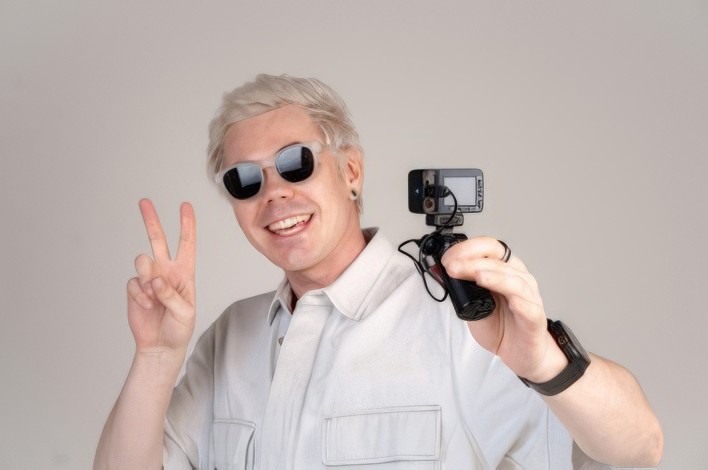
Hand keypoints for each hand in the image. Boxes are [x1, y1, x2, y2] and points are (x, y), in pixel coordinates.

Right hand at [126, 199, 196, 354]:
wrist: (160, 346)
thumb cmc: (180, 328)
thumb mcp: (185, 312)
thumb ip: (171, 295)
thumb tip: (156, 280)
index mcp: (184, 273)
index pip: (187, 244)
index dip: (186, 225)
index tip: (185, 206)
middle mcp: (166, 271)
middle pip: (158, 240)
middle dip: (151, 220)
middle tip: (144, 202)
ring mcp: (149, 279)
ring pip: (143, 262)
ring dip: (147, 276)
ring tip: (154, 294)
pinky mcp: (135, 289)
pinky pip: (134, 283)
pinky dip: (139, 295)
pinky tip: (147, 306)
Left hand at [441, 237, 566, 381]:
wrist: (519, 353)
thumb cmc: (500, 327)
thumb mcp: (473, 305)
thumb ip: (463, 290)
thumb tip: (444, 273)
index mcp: (503, 270)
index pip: (489, 248)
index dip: (467, 249)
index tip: (448, 258)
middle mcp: (518, 278)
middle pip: (498, 260)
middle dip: (471, 262)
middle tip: (452, 267)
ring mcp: (529, 296)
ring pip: (513, 279)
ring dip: (493, 275)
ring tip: (477, 276)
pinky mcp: (534, 317)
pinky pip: (527, 304)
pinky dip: (517, 298)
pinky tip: (508, 298)